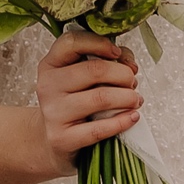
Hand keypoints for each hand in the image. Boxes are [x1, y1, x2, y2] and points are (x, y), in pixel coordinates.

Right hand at [34, 32, 141, 174]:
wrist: (52, 141)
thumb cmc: (72, 104)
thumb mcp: (78, 78)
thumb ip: (102, 61)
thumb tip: (129, 62)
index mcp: (50, 65)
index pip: (72, 42)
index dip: (99, 43)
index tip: (118, 53)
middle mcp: (47, 86)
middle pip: (94, 70)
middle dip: (122, 74)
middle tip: (133, 82)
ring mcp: (54, 113)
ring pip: (100, 98)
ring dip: (127, 97)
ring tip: (136, 100)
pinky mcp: (63, 138)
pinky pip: (99, 129)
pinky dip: (122, 121)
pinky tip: (133, 117)